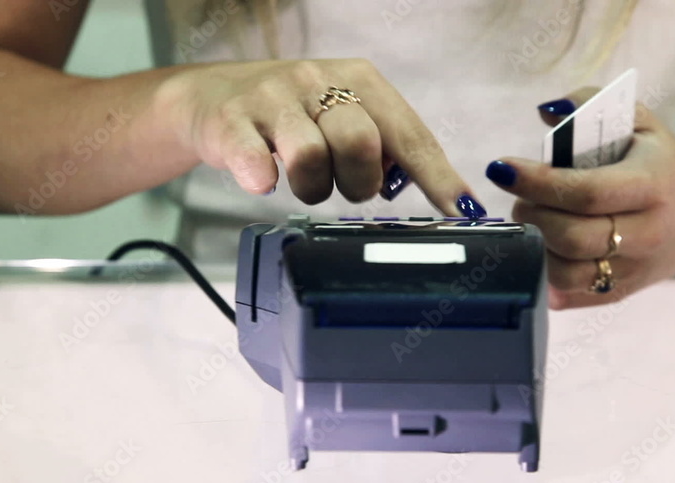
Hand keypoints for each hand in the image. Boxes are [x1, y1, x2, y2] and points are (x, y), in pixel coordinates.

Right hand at [160, 58, 485, 216]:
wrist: (212, 99)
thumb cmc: (293, 116)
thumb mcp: (345, 115)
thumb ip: (387, 145)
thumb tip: (438, 191)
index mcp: (359, 79)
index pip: (409, 133)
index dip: (437, 176)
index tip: (462, 210)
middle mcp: (317, 80)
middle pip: (362, 145)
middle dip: (359, 183)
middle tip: (344, 185)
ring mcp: (272, 99)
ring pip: (311, 160)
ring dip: (312, 189)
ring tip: (304, 182)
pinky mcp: (231, 122)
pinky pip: (255, 162)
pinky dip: (262, 178)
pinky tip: (262, 178)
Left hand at [487, 88, 674, 308]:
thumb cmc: (657, 162)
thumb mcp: (638, 122)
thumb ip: (590, 103)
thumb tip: (546, 110)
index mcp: (654, 187)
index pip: (586, 192)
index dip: (537, 182)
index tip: (501, 168)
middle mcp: (648, 234)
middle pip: (572, 236)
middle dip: (531, 214)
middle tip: (519, 197)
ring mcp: (635, 270)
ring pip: (566, 273)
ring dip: (534, 246)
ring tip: (531, 220)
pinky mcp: (620, 293)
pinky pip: (569, 294)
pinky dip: (544, 273)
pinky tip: (541, 247)